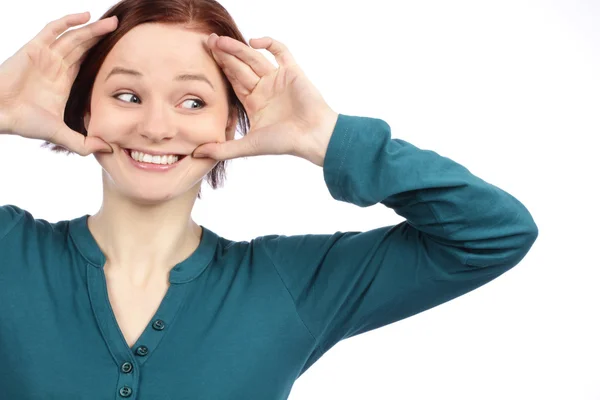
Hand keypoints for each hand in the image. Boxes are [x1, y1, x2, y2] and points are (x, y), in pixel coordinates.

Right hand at [0, 11, 115, 155]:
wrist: (0, 112)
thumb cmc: (24, 123)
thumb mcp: (61, 135)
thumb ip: (83, 143)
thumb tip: (108, 149)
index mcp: (64, 82)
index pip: (88, 63)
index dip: (103, 56)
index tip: (124, 53)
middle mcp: (56, 66)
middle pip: (84, 46)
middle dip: (101, 38)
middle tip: (122, 30)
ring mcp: (46, 56)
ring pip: (74, 37)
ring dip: (92, 28)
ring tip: (112, 23)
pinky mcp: (35, 47)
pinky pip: (53, 29)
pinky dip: (68, 21)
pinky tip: (85, 16)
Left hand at [192, 34, 337, 162]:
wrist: (313, 137)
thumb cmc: (284, 143)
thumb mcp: (248, 146)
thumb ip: (222, 149)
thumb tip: (196, 154)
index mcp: (254, 103)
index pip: (233, 81)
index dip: (219, 69)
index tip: (204, 57)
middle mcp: (264, 89)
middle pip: (240, 67)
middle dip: (224, 55)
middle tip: (209, 41)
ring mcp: (278, 79)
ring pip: (255, 58)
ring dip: (238, 49)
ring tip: (221, 40)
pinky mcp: (292, 71)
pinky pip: (280, 51)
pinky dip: (269, 44)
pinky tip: (254, 41)